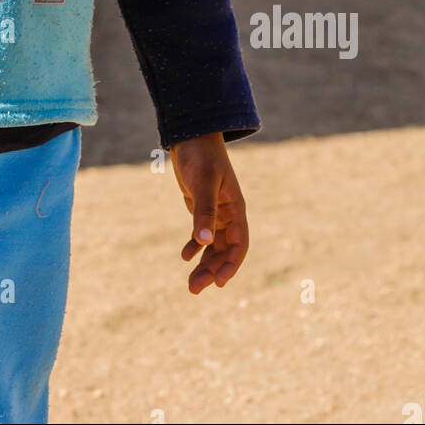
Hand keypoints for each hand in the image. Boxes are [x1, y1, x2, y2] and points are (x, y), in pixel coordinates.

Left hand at [169, 133, 248, 294]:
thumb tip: (204, 242)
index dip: (231, 265)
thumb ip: (203, 211)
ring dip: (204, 264)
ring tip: (191, 284)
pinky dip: (195, 247)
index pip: (239, 244)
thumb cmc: (200, 156)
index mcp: (236, 208)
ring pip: (214, 246)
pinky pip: (203, 234)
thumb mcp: (202, 183)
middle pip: (225, 250)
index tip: (218, 282)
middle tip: (195, 289)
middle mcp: (229, 214)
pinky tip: (185, 257)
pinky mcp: (202, 208)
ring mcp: (216, 212)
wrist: (191, 135)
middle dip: (212, 270)